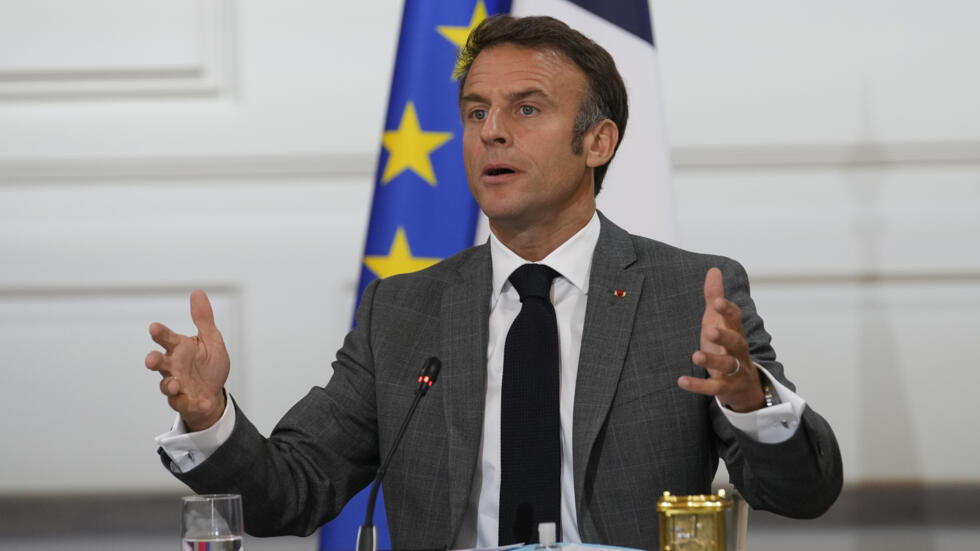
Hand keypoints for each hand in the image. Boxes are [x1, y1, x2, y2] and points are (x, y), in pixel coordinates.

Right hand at [145, 290, 229, 430]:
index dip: (160, 333)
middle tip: (151, 360)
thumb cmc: (209, 365)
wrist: (214, 393)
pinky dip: (192, 403)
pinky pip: (183, 403)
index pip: (166, 338)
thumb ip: (203, 319)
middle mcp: (173, 366)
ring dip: (170, 384)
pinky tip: (203, 402)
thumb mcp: (212, 340)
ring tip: (176, 384)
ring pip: (166, 385)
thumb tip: (198, 292)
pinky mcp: (183, 401)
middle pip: (157, 362)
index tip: (154, 327)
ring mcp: (176, 385)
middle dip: (153, 361)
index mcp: (180, 348)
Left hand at [678, 267, 763, 411]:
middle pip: (736, 341)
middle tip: (709, 329)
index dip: (728, 310)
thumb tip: (713, 270)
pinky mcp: (726, 388)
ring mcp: (734, 370)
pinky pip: (714, 387)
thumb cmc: (727, 347)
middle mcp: (738, 350)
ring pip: (727, 364)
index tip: (717, 301)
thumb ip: (715, 298)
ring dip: (712, 360)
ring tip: (695, 355)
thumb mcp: (719, 322)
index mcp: (735, 332)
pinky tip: (682, 380)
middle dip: (725, 335)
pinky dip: (698, 385)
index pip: (736, 319)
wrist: (745, 387)